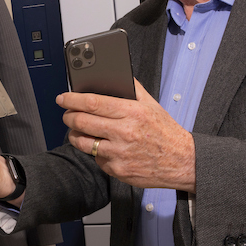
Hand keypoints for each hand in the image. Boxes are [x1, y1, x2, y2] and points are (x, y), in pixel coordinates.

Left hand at [58, 80, 195, 191]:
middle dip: (69, 117)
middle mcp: (124, 132)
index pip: (92, 103)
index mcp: (132, 112)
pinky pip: (96, 158)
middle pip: (82, 122)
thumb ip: (133, 89)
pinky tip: (102, 146)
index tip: (63, 98)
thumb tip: (116, 75)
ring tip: (77, 130)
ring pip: (83, 142)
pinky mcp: (118, 170)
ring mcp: (119, 153)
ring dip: (75, 135)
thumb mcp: (152, 105)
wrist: (182, 161)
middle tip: (67, 114)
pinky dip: (95, 152)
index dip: (72, 100)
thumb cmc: (166, 132)